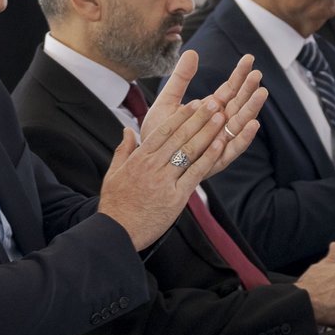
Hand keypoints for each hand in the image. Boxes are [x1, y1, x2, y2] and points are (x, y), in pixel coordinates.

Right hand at [95, 51, 263, 248]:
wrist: (117, 232)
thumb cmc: (116, 205)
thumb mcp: (113, 174)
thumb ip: (123, 150)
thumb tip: (127, 130)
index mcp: (138, 159)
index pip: (162, 131)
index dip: (180, 116)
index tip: (193, 103)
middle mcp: (152, 166)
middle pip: (179, 136)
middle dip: (198, 118)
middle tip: (214, 102)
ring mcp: (165, 181)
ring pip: (189, 151)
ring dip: (207, 132)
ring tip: (221, 118)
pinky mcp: (176, 197)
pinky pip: (195, 173)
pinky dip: (208, 157)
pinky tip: (220, 144)